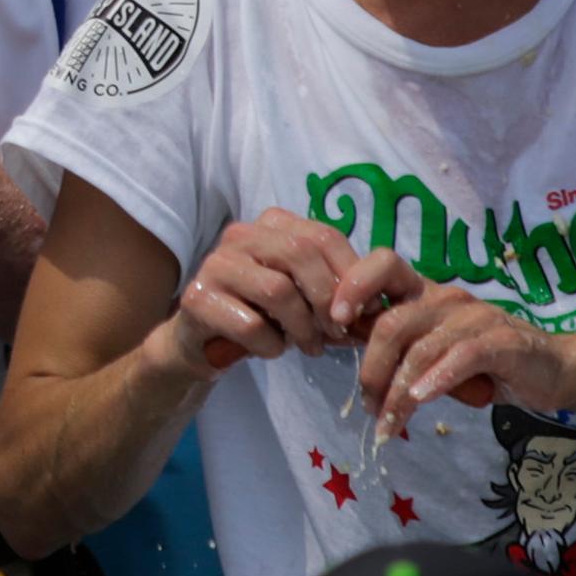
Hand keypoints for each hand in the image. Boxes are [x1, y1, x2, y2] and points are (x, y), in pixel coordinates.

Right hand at [147, 208, 382, 380]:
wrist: (203, 343)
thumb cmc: (263, 316)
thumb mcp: (305, 300)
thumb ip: (339, 297)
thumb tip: (378, 312)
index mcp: (270, 225)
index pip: (324, 235)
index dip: (351, 275)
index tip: (361, 311)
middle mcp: (240, 235)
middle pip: (301, 254)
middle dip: (327, 300)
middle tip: (335, 332)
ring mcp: (214, 264)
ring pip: (278, 290)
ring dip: (302, 328)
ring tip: (308, 346)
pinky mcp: (197, 299)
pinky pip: (250, 324)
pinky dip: (271, 345)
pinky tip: (271, 350)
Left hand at [355, 283, 575, 437]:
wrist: (550, 370)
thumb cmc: (483, 362)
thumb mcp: (432, 352)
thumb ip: (397, 349)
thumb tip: (347, 361)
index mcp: (424, 293)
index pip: (382, 264)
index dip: (353, 285)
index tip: (332, 322)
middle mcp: (446, 298)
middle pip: (392, 323)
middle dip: (371, 369)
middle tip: (367, 407)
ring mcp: (475, 317)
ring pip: (421, 348)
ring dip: (398, 391)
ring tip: (388, 423)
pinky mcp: (502, 342)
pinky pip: (461, 356)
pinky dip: (436, 379)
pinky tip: (420, 399)